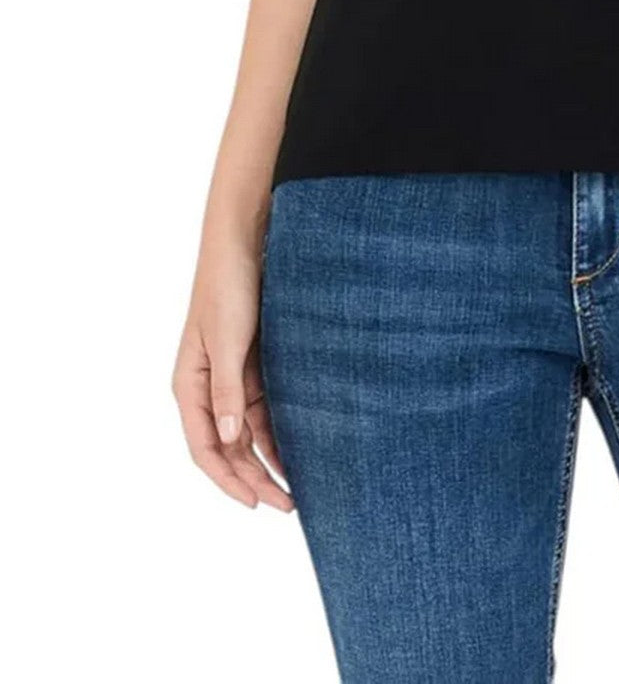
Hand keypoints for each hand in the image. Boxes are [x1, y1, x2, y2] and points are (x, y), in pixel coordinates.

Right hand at [172, 236, 292, 510]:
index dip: (230, 480)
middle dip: (254, 479)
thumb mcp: (227, 341)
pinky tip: (299, 447)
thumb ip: (227, 391)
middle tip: (289, 504)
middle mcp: (208, 388)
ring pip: (248, 432)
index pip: (206, 449)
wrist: (244, 244)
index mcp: (190, 386)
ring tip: (296, 486)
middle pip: (229, 448)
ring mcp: (231, 377)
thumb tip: (231, 442)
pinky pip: (264, 408)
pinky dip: (278, 431)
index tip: (257, 503)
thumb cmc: (227, 287)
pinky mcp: (253, 363)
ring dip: (268, 459)